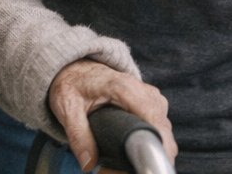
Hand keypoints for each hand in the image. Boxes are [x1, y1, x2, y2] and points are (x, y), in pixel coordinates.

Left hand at [47, 60, 174, 172]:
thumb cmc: (72, 83)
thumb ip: (78, 136)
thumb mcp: (67, 108)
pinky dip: (153, 140)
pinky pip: (160, 126)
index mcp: (124, 89)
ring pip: (164, 130)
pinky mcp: (152, 103)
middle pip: (162, 130)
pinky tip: (136, 147)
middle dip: (152, 153)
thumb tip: (89, 165)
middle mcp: (144, 91)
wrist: (76, 68)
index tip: (149, 167)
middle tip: (128, 168)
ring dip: (153, 147)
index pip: (154, 120)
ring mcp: (151, 96)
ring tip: (129, 159)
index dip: (159, 147)